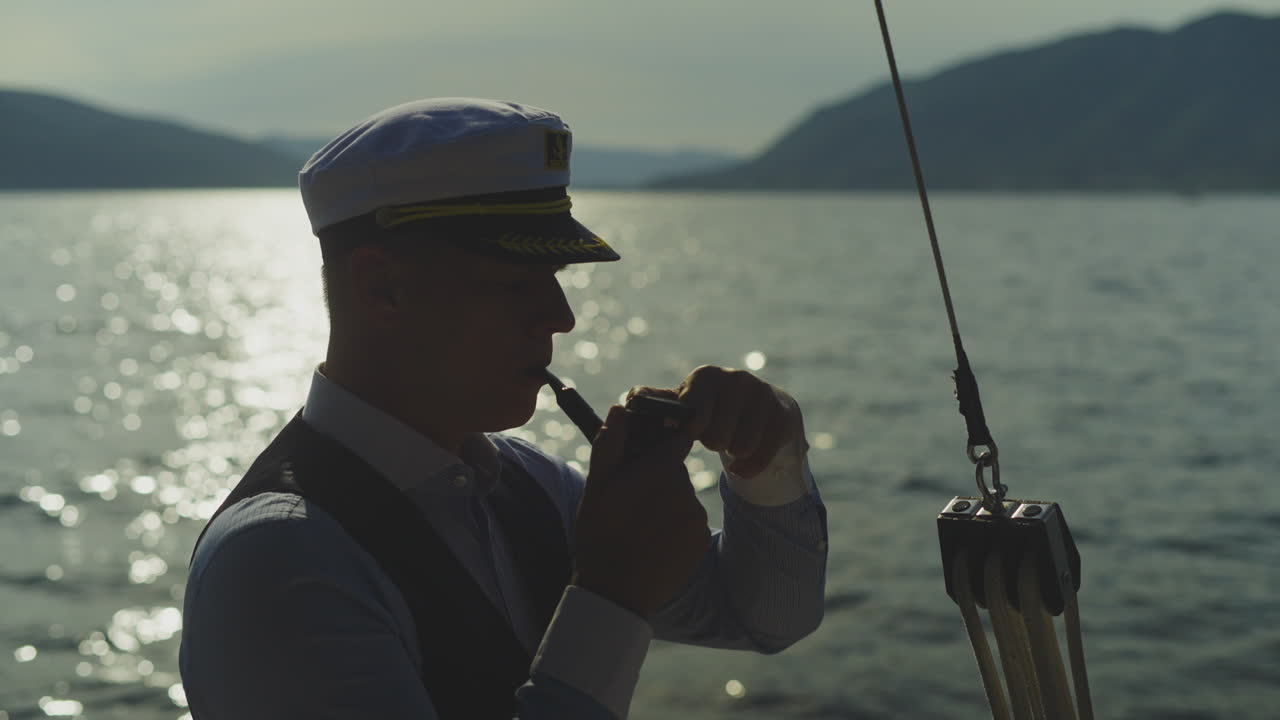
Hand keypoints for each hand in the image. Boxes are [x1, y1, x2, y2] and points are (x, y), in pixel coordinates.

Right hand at [573, 406, 711, 618]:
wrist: (616, 591)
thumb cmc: (600, 533)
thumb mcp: (597, 485)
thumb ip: (612, 442)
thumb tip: (620, 409)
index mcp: (660, 469)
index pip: (675, 441)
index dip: (660, 447)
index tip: (645, 460)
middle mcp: (685, 489)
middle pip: (676, 471)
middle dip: (658, 478)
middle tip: (632, 501)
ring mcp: (696, 516)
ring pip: (683, 497)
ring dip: (667, 504)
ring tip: (640, 526)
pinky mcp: (702, 540)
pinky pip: (691, 523)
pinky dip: (676, 528)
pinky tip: (654, 542)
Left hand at [628, 365, 804, 478]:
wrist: (755, 406)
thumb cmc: (709, 407)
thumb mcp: (682, 403)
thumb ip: (656, 403)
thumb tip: (630, 400)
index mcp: (705, 376)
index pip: (693, 413)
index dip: (691, 430)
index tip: (692, 432)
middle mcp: (736, 379)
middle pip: (717, 436)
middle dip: (713, 443)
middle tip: (713, 437)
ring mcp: (762, 395)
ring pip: (742, 446)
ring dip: (733, 454)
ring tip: (729, 444)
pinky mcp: (781, 414)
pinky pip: (763, 454)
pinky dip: (751, 467)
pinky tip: (742, 466)